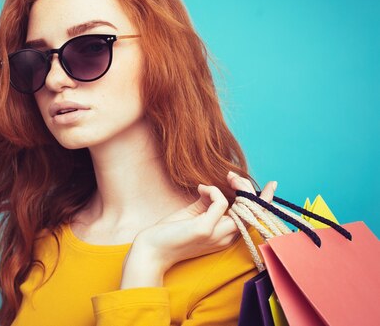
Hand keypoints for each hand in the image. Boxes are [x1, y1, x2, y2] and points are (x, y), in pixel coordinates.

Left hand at [127, 173, 277, 274]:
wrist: (151, 249)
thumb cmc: (169, 233)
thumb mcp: (193, 214)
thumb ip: (207, 202)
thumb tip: (214, 188)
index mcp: (224, 236)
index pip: (252, 219)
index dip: (264, 202)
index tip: (272, 184)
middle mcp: (225, 238)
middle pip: (252, 212)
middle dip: (248, 188)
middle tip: (232, 175)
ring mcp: (217, 235)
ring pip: (243, 208)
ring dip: (238, 187)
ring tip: (226, 177)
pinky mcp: (205, 229)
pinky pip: (220, 203)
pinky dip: (213, 190)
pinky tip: (200, 188)